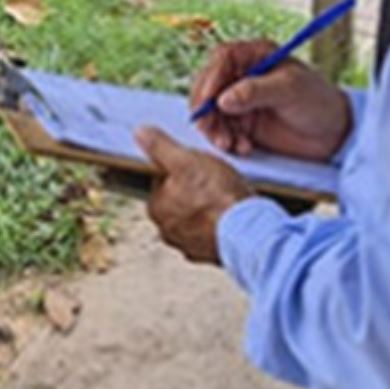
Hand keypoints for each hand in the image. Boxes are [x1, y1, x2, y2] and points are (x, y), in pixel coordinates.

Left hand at [137, 126, 250, 264]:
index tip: (196, 166)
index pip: (162, 181)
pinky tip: (230, 215)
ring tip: (224, 197)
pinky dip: (219, 225)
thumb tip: (140, 134)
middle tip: (212, 180)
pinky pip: (212, 233)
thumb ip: (160, 147)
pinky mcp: (210, 254)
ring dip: (206, 209)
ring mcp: (189, 245)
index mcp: (156, 208)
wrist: (249, 230)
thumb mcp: (186, 160)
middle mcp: (167, 231)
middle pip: (178, 200)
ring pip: (195, 218)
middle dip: (193, 190)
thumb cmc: (217, 196)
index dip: (180, 169)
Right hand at [189, 40, 351, 161]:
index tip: (208, 102)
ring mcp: (241, 99)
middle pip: (208, 85)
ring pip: (211, 111)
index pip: (221, 59)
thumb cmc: (318, 101)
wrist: (334, 134)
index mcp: (255, 55)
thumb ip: (255, 92)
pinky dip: (226, 140)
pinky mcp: (242, 122)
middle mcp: (243, 75)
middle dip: (206, 109)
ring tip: (230, 144)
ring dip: (215, 129)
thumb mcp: (289, 90)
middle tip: (211, 129)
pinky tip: (243, 148)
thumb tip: (223, 99)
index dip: (210, 79)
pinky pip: (221, 130)